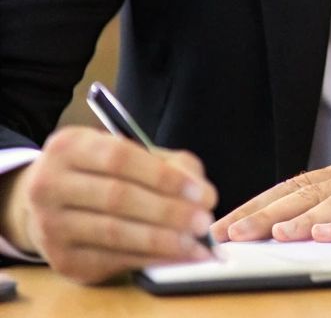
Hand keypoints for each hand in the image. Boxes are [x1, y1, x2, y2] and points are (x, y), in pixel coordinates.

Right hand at [0, 126, 216, 283]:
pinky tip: (176, 257)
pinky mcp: (61, 259)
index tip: (201, 193)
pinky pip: (112, 259)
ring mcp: (50, 225)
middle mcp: (49, 185)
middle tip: (203, 222)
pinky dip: (150, 258)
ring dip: (162, 240)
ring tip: (195, 243)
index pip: (120, 158)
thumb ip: (173, 166)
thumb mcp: (133, 155)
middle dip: (168, 211)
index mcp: (69, 147)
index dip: (164, 177)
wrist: (52, 206)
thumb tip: (204, 196)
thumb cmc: (104, 174)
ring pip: (114, 232)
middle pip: (117, 197)